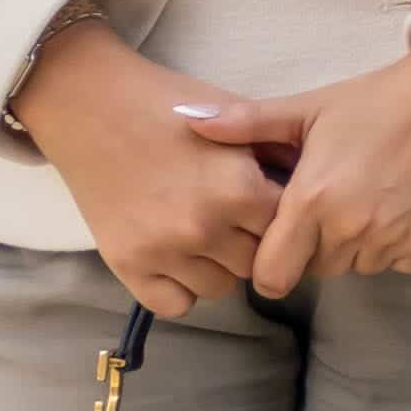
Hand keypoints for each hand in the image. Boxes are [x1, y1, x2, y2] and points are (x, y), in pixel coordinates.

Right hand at [13, 15, 288, 317]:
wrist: (91, 106)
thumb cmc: (169, 106)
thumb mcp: (235, 122)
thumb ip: (276, 158)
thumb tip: (319, 192)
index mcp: (240, 190)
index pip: (291, 231)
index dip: (285, 220)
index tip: (272, 210)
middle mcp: (204, 226)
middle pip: (257, 263)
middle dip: (254, 244)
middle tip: (237, 223)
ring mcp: (163, 249)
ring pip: (220, 288)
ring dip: (219, 267)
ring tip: (206, 236)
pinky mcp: (126, 264)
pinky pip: (174, 304)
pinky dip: (180, 287)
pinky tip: (178, 258)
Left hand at [162, 34, 410, 299]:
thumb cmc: (380, 99)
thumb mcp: (310, 107)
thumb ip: (247, 123)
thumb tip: (185, 117)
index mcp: (312, 201)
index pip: (271, 275)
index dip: (270, 261)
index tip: (280, 236)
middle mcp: (351, 230)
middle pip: (315, 270)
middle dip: (314, 247)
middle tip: (329, 205)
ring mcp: (394, 240)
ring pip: (356, 267)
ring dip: (354, 246)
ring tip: (366, 201)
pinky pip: (396, 262)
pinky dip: (394, 244)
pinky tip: (399, 205)